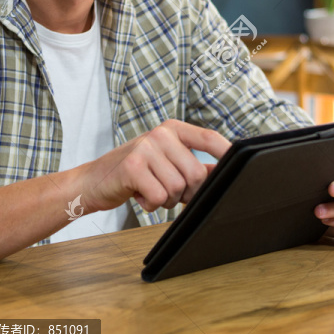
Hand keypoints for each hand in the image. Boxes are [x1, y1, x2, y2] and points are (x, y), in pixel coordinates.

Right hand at [80, 120, 231, 213]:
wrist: (93, 181)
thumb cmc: (135, 173)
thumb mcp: (166, 164)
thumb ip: (193, 166)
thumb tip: (225, 173)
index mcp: (172, 129)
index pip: (208, 138)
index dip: (227, 152)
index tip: (241, 163)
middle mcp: (161, 134)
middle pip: (196, 173)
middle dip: (187, 193)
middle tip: (166, 191)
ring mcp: (146, 148)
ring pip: (177, 187)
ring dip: (166, 200)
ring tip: (149, 190)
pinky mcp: (132, 167)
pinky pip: (159, 196)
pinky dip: (151, 204)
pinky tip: (139, 195)